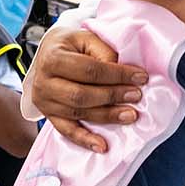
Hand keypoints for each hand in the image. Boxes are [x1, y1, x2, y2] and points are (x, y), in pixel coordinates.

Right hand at [30, 28, 146, 152]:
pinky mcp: (48, 115)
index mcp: (53, 58)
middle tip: (136, 96)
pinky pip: (67, 131)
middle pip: (82, 94)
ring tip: (130, 115)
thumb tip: (124, 71)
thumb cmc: (71, 45)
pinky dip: (85, 140)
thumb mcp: (86, 38)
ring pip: (78, 113)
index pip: (89, 70)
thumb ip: (104, 53)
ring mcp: (44, 101)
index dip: (117, 75)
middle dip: (113, 96)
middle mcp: (44, 82)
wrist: (48, 53)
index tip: (140, 77)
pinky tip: (102, 146)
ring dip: (107, 116)